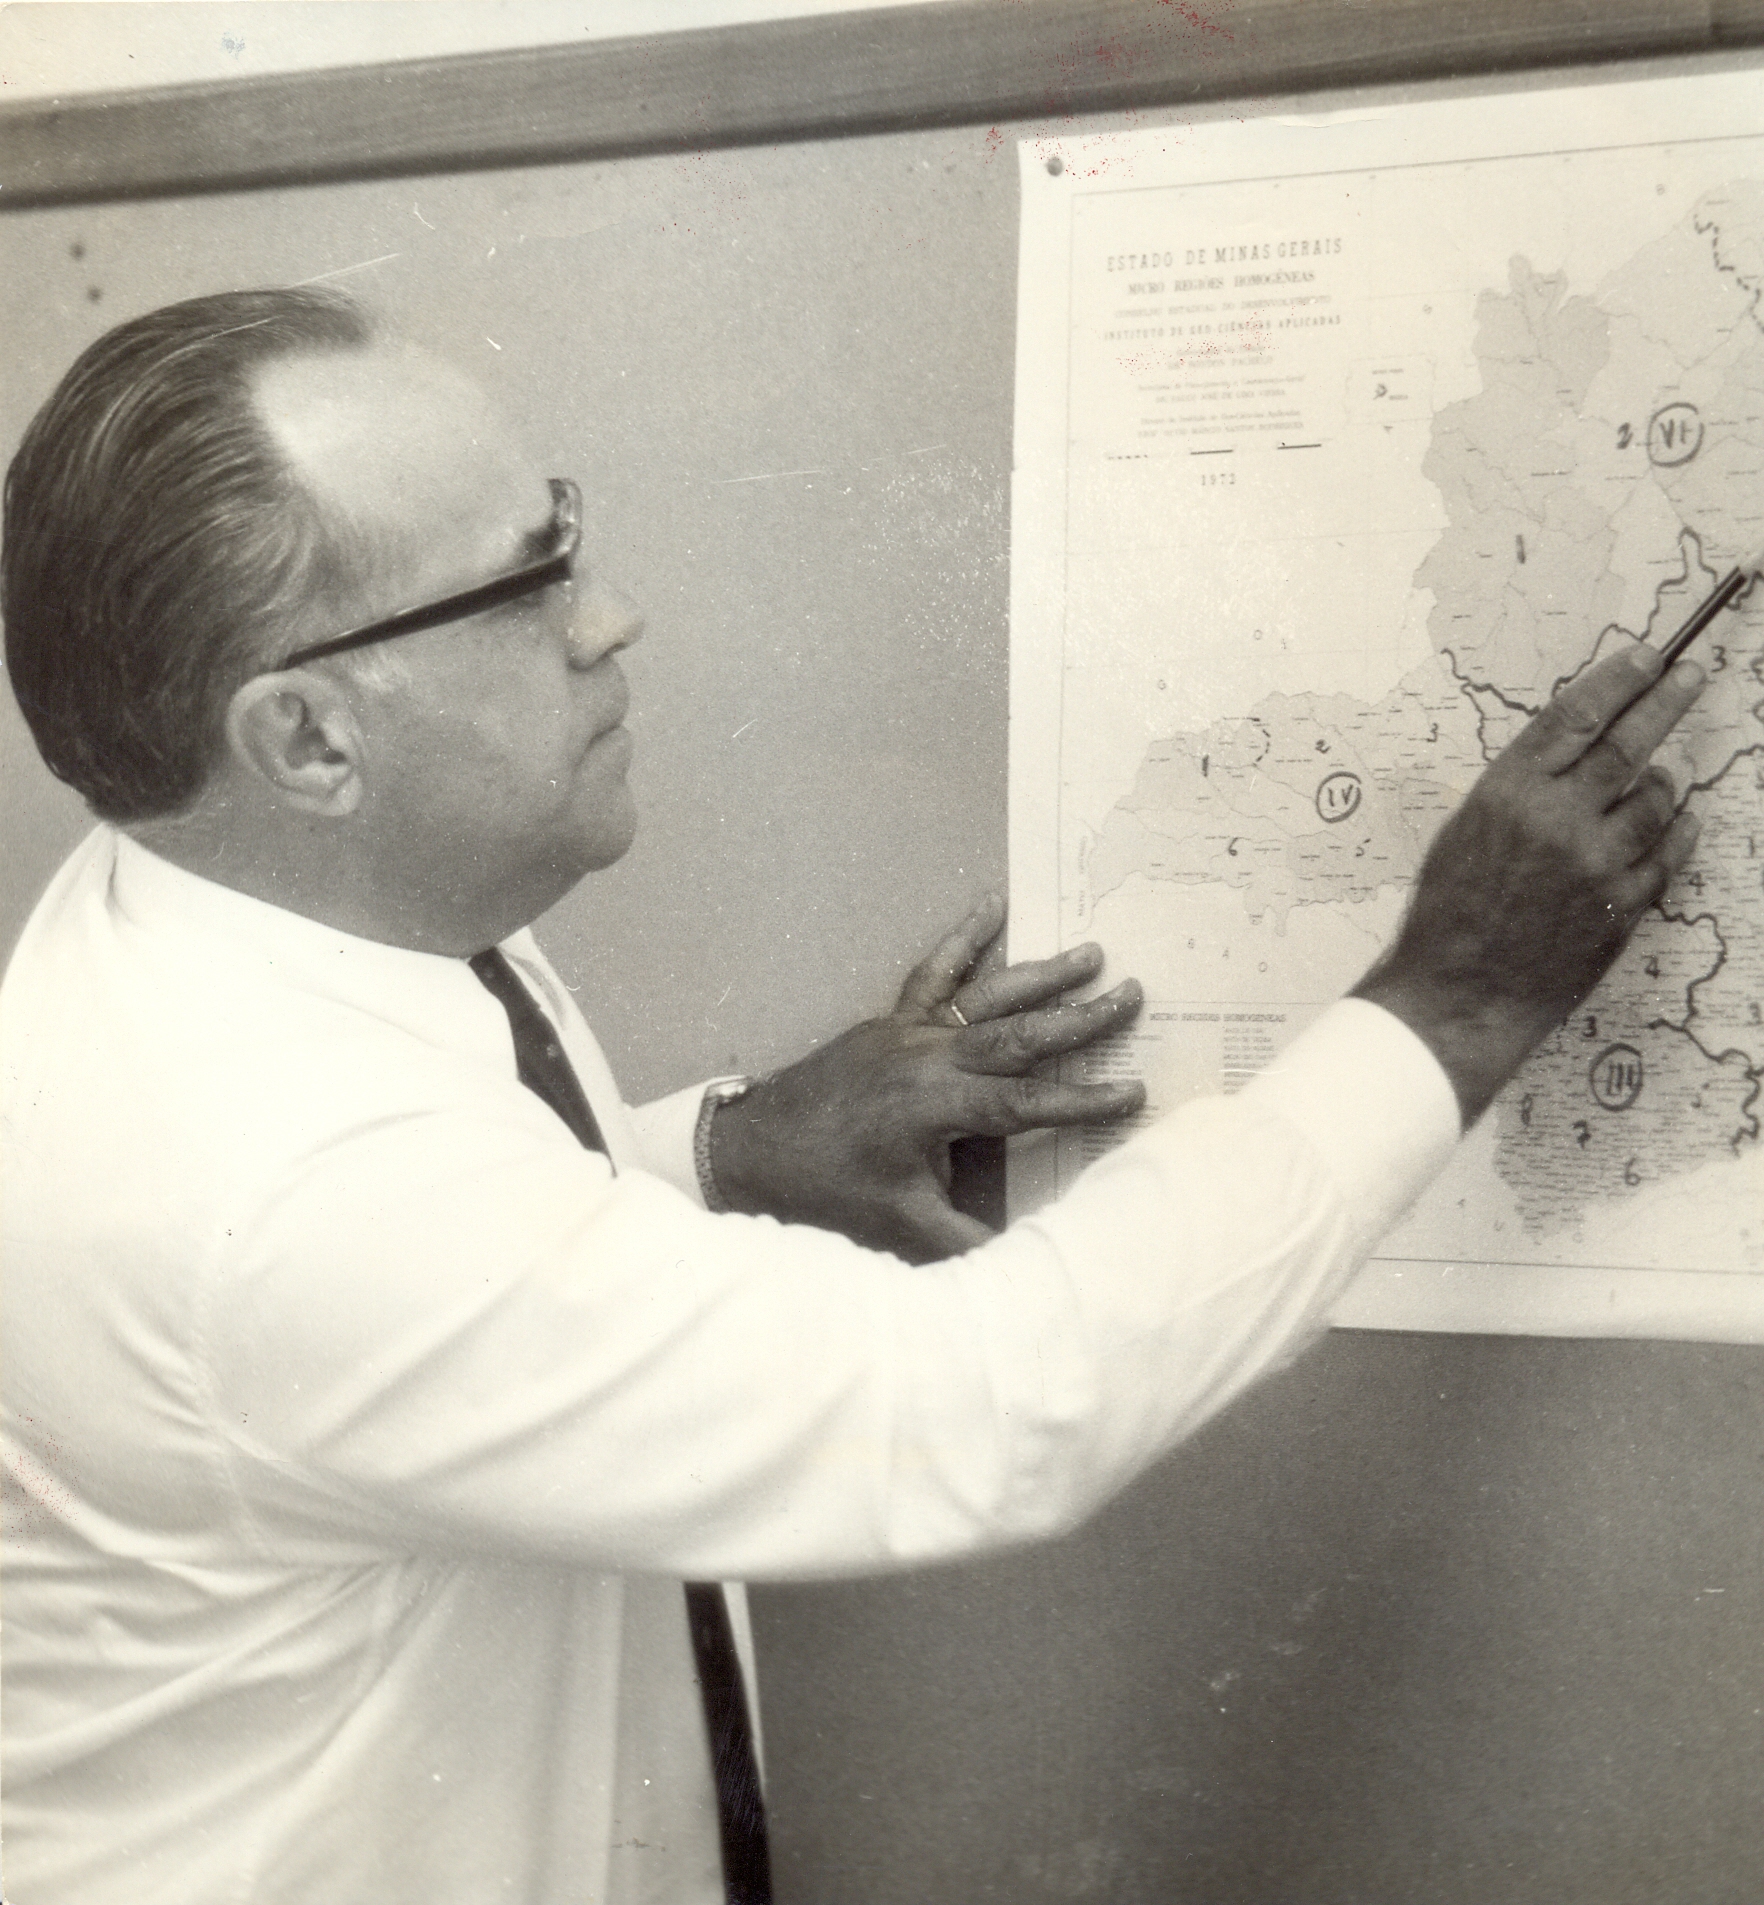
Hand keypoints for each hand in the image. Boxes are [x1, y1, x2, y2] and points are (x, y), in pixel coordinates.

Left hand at [707, 894, 1144, 1259]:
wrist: (750, 1151)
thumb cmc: (825, 1192)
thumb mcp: (899, 1227)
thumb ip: (966, 1242)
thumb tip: (1028, 1262)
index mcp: (933, 1108)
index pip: (1025, 1102)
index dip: (1082, 1101)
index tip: (1134, 1092)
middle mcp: (925, 1058)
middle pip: (1017, 1034)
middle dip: (1079, 1018)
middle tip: (1133, 996)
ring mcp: (906, 1032)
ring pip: (985, 995)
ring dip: (1040, 974)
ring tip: (1091, 953)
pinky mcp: (889, 1021)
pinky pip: (934, 971)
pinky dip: (964, 938)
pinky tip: (992, 904)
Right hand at [1352, 640, 1704, 1125]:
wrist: (1461, 992)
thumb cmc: (1450, 913)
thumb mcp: (1466, 832)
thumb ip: (1520, 789)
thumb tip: (1575, 750)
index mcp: (1507, 794)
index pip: (1575, 717)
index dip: (1617, 681)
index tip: (1647, 656)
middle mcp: (1555, 821)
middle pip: (1628, 744)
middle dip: (1666, 701)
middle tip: (1691, 676)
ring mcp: (1595, 864)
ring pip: (1658, 800)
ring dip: (1663, 784)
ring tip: (1658, 783)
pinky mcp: (1623, 905)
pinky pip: (1668, 853)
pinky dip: (1675, 834)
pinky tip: (1673, 826)